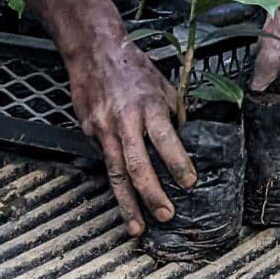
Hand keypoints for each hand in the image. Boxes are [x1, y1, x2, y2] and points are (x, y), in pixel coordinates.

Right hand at [62, 27, 195, 237]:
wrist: (93, 51)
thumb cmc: (132, 67)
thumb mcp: (162, 85)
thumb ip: (172, 114)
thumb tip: (187, 140)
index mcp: (148, 105)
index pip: (165, 139)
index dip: (178, 163)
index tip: (190, 182)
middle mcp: (124, 121)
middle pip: (138, 165)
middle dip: (152, 194)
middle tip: (166, 214)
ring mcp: (103, 130)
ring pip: (116, 174)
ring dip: (128, 204)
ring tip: (138, 227)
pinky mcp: (89, 134)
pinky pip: (106, 162)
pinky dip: (116, 183)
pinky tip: (125, 200)